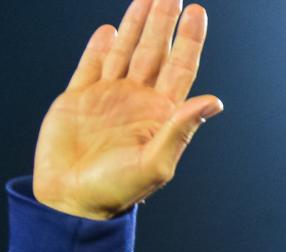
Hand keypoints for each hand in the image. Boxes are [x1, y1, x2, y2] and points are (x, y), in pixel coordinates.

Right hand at [33, 0, 222, 219]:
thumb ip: (182, 129)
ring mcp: (108, 98)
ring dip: (136, 25)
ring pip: (125, 51)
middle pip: (155, 52)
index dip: (189, 40)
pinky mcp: (78, 99)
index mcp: (160, 114)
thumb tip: (213, 102)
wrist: (72, 199)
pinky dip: (99, 46)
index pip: (180, 68)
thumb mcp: (157, 163)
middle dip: (163, 22)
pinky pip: (91, 65)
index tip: (197, 12)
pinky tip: (110, 30)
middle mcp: (137, 101)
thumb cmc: (118, 190)